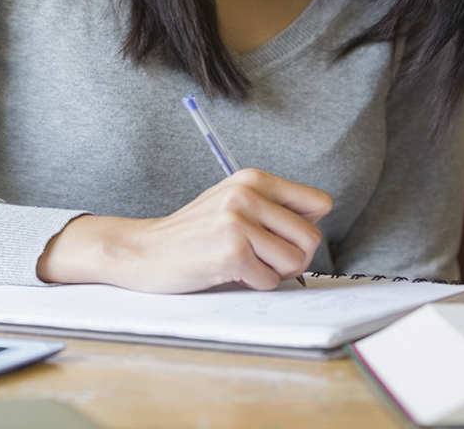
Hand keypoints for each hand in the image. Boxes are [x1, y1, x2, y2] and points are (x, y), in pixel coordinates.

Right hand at [36, 168, 332, 292]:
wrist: (144, 251)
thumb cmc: (193, 234)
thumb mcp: (233, 204)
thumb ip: (272, 207)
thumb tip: (317, 224)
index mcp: (253, 179)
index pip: (320, 203)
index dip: (304, 227)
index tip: (279, 236)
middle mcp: (247, 194)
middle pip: (311, 238)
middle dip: (293, 258)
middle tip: (262, 258)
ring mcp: (237, 222)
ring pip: (295, 261)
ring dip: (273, 272)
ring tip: (244, 263)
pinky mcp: (230, 251)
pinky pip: (269, 280)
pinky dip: (253, 284)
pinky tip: (227, 271)